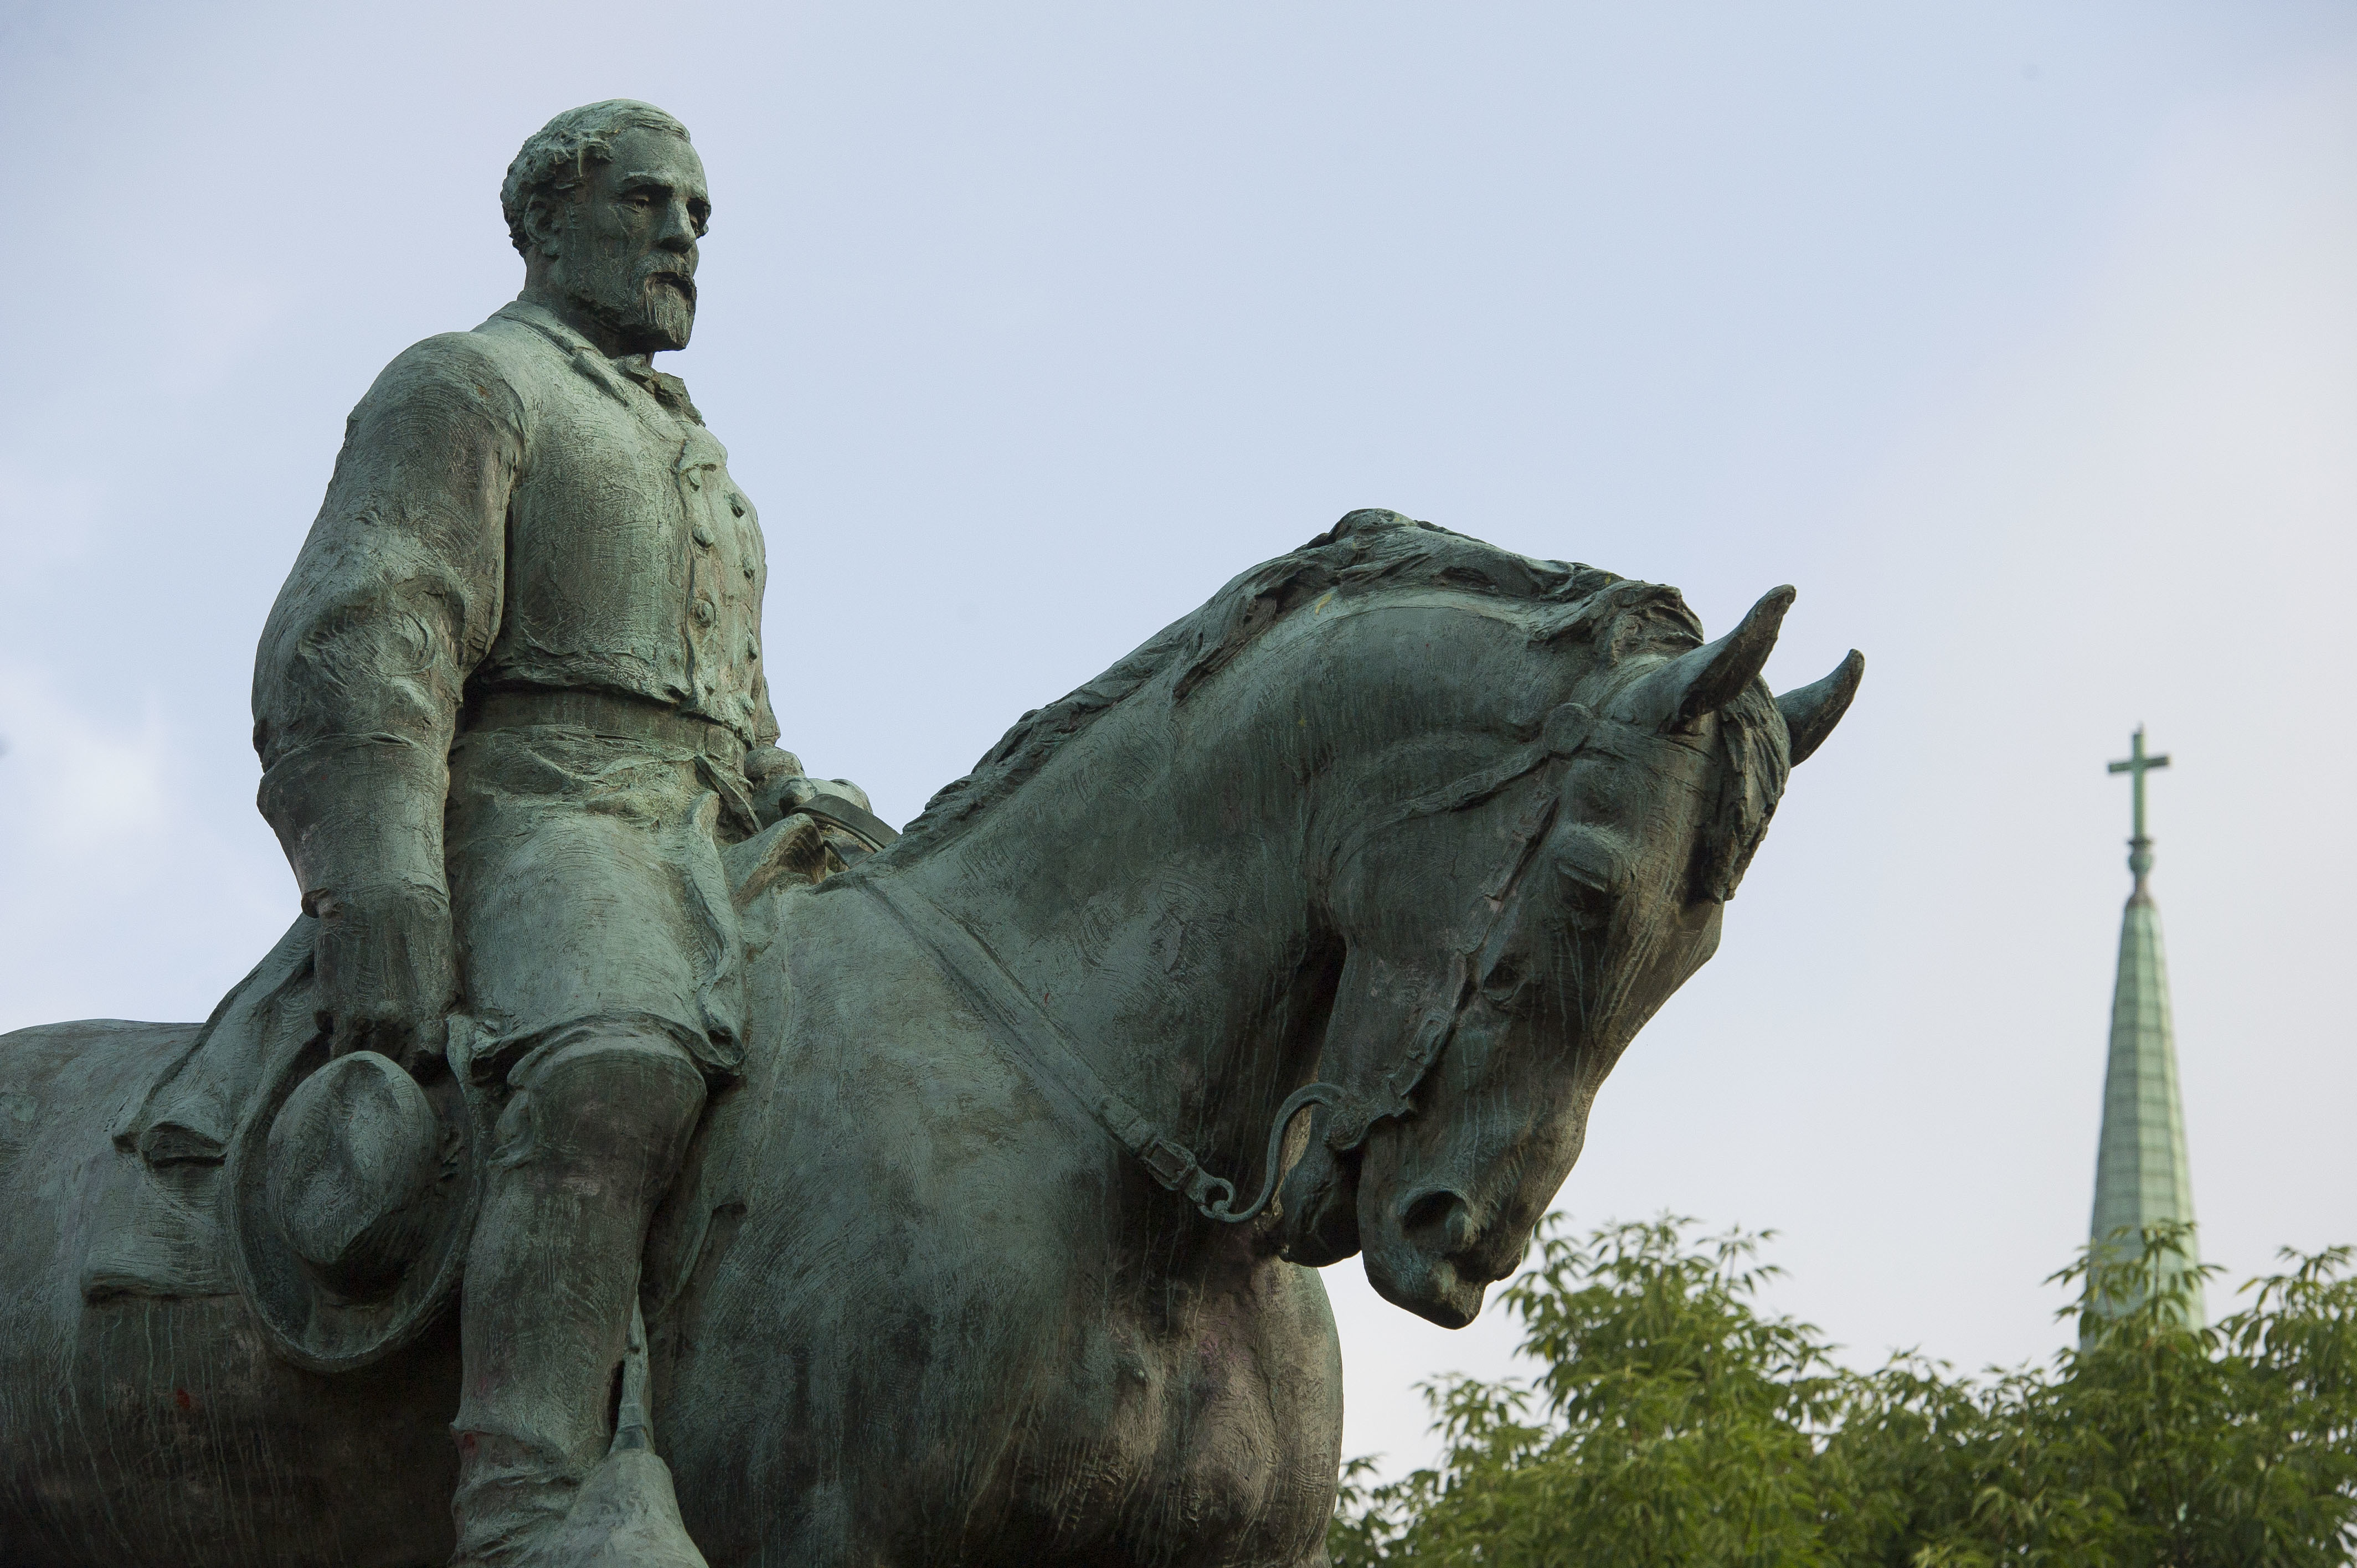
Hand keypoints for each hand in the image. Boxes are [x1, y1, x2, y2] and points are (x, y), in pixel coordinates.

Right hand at [306, 882, 457, 1071]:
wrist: (381, 894)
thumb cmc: (421, 925)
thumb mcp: (444, 968)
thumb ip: (439, 1006)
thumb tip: (436, 1035)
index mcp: (428, 1015)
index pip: (423, 1061)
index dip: (416, 1059)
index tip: (410, 1053)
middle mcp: (393, 1022)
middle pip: (385, 1062)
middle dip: (383, 1056)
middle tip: (379, 1046)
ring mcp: (357, 1015)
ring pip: (348, 1053)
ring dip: (350, 1046)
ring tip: (353, 1036)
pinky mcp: (328, 1001)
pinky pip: (325, 1025)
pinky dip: (329, 1019)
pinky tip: (338, 1000)